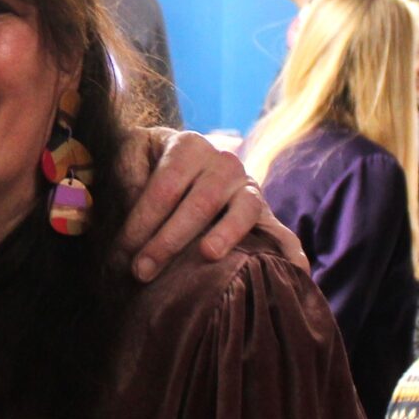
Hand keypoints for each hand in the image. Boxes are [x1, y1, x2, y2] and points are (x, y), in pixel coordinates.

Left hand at [117, 128, 307, 282]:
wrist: (181, 159)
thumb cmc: (148, 163)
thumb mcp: (130, 154)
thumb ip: (126, 171)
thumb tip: (128, 200)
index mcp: (189, 146)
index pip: (165, 187)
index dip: (142, 221)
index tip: (122, 251)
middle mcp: (223, 161)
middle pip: (200, 203)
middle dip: (168, 240)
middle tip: (142, 271)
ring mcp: (247, 185)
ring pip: (242, 210)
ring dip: (226, 235)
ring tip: (207, 255)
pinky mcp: (263, 211)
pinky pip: (280, 229)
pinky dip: (289, 250)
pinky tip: (295, 272)